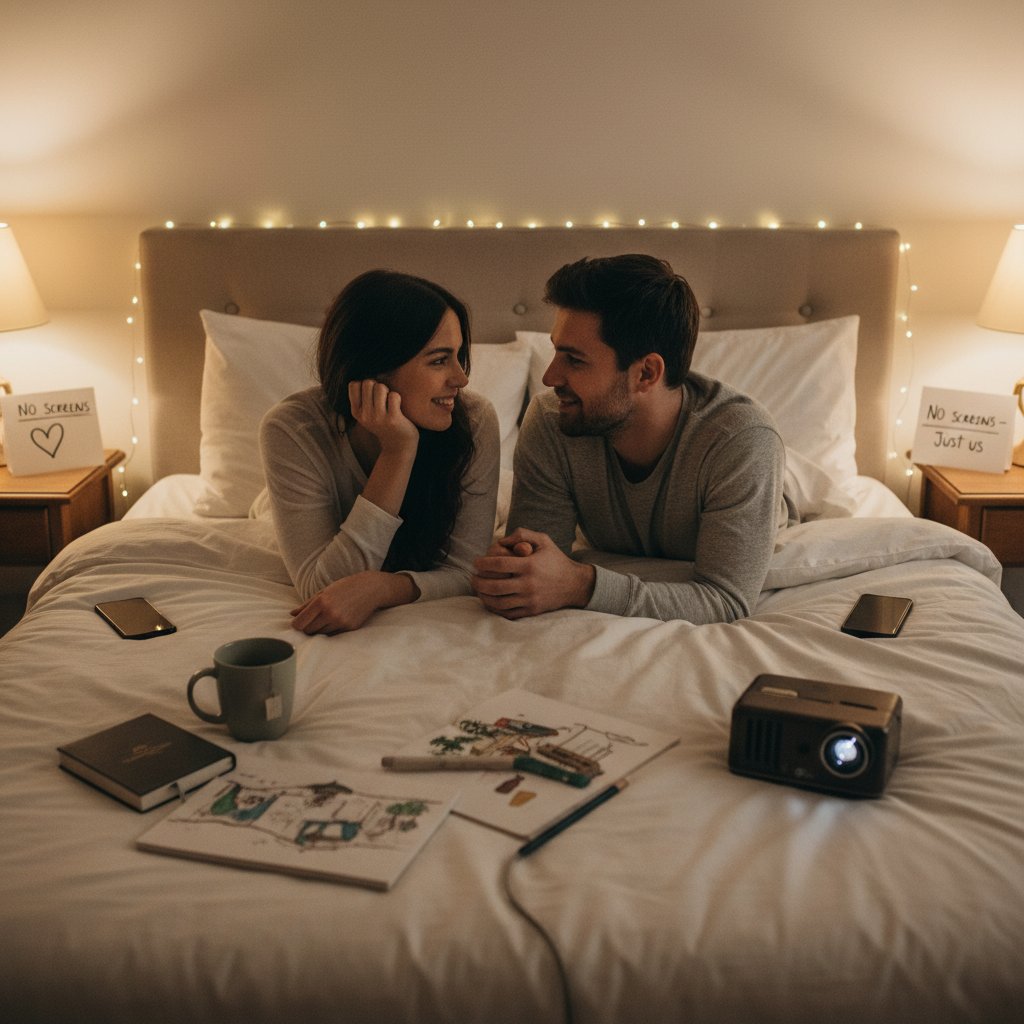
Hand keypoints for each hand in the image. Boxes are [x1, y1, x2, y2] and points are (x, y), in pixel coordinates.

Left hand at [290, 571, 416, 634]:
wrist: (371, 588)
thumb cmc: (345, 587)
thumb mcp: (324, 591)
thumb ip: (307, 604)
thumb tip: (292, 614)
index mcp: (321, 602)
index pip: (299, 623)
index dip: (296, 624)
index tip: (298, 622)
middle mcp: (330, 613)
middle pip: (308, 631)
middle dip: (307, 627)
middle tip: (312, 620)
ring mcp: (340, 622)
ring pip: (320, 634)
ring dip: (319, 629)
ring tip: (326, 618)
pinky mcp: (349, 628)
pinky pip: (333, 634)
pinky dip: (331, 630)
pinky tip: (337, 619)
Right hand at [348, 379, 418, 454]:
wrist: (399, 445)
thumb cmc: (385, 424)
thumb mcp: (367, 413)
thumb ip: (363, 397)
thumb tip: (365, 373)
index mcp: (356, 412)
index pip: (353, 384)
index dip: (365, 384)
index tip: (372, 394)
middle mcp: (365, 415)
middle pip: (368, 382)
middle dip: (378, 385)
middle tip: (384, 398)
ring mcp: (378, 418)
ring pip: (380, 387)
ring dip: (388, 391)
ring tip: (390, 402)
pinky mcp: (393, 419)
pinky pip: (394, 395)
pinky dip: (398, 398)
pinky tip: (398, 408)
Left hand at [471, 528, 595, 618]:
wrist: (575, 584)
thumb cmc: (556, 559)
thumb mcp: (543, 540)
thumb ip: (522, 534)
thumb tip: (501, 540)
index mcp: (529, 565)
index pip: (498, 564)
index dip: (483, 563)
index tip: (476, 563)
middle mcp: (528, 584)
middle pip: (494, 586)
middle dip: (478, 582)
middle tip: (473, 577)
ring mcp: (529, 599)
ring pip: (498, 602)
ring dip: (483, 596)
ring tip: (478, 590)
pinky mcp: (531, 611)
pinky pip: (507, 613)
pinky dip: (494, 608)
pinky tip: (489, 601)